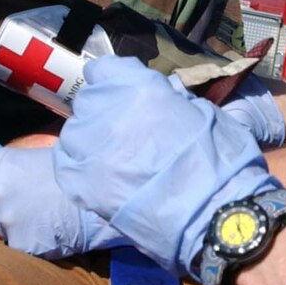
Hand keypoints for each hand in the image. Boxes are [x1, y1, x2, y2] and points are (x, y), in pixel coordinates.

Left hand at [0, 145, 120, 258]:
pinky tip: (54, 234)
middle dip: (8, 215)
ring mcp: (6, 220)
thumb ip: (10, 174)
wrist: (100, 185)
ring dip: (23, 231)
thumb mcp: (33, 158)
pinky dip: (37, 246)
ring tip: (49, 220)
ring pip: (8, 233)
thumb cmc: (72, 169)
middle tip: (35, 209)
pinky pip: (24, 249)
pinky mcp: (21, 244)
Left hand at [54, 56, 275, 275]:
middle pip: (88, 101)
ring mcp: (91, 148)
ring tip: (112, 159)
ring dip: (89, 141)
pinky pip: (65, 164)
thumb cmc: (220, 162)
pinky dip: (77, 168)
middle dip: (103, 112)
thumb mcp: (202, 113)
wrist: (215, 214)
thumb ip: (171, 99)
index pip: (104, 69)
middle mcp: (109, 111)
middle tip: (123, 133)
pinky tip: (96, 177)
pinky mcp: (82, 183)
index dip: (113, 82)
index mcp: (140, 88)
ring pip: (73, 133)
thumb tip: (161, 95)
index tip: (121, 95)